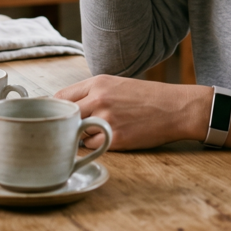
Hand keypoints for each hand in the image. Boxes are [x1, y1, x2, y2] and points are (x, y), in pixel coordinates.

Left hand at [55, 75, 211, 150]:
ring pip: (77, 133)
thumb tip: (66, 107)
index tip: (56, 116)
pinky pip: (92, 147)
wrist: (174, 108)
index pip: (61, 97)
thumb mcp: (116, 84)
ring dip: (83, 136)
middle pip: (65, 117)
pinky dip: (95, 146)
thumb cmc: (146, 96)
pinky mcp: (116, 139)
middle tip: (70, 129)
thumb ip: (91, 93)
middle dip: (65, 124)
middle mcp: (99, 99)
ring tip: (100, 131)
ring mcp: (106, 120)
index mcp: (97, 83)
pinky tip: (108, 139)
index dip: (57, 109)